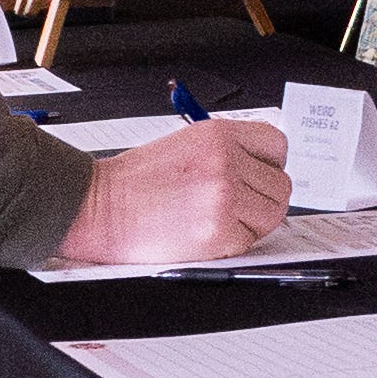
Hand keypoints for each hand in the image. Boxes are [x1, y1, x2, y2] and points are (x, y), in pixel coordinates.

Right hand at [58, 118, 287, 264]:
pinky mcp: (219, 232)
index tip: (258, 175)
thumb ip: (227, 150)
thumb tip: (261, 166)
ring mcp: (224, 197)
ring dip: (252, 222)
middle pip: (281, 184)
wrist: (96, 208)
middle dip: (261, 198)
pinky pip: (250, 241)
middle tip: (235, 205)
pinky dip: (233, 243)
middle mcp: (225, 161)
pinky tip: (206, 234)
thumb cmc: (132, 182)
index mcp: (218, 134)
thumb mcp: (184, 143)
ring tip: (219, 220)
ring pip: (272, 214)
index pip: (277, 144)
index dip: (269, 164)